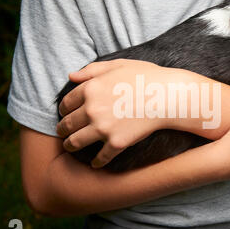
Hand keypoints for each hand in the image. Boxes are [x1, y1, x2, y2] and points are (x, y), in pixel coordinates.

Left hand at [56, 59, 185, 167]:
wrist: (168, 96)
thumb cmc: (146, 77)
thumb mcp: (118, 65)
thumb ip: (92, 70)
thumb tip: (71, 76)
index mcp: (90, 89)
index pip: (65, 103)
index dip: (63, 110)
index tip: (64, 114)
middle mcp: (92, 110)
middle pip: (67, 124)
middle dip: (62, 129)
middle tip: (62, 132)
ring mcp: (103, 128)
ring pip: (75, 142)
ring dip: (70, 146)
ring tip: (70, 147)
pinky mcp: (117, 143)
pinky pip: (100, 157)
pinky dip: (96, 162)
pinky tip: (95, 164)